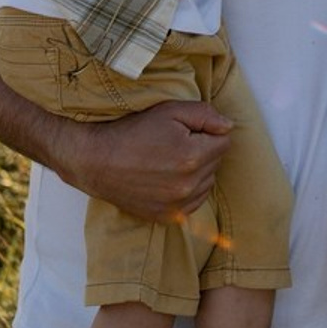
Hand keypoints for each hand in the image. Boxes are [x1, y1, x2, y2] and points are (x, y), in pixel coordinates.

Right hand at [53, 99, 231, 224]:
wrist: (97, 161)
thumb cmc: (133, 131)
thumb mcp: (170, 110)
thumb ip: (205, 115)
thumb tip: (229, 127)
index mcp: (193, 156)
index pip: (224, 141)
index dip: (207, 131)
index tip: (186, 130)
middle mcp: (189, 185)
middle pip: (216, 161)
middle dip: (203, 149)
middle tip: (174, 142)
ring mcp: (178, 205)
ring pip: (207, 182)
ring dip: (198, 170)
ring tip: (169, 159)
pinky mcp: (167, 217)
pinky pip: (194, 201)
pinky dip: (188, 189)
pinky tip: (168, 177)